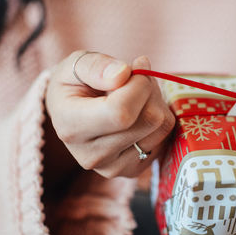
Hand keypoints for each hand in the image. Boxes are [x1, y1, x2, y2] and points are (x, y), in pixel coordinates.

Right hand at [45, 51, 174, 177]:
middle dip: (149, 89)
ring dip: (156, 103)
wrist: (70, 114)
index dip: (139, 85)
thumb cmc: (74, 84)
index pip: (121, 112)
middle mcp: (91, 155)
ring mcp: (113, 168)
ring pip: (161, 127)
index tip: (137, 66)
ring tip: (136, 95)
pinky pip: (165, 138)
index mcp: (71, 126)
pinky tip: (139, 113)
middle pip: (149, 119)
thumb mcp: (76, 64)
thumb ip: (96, 66)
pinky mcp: (132, 171)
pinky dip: (158, 119)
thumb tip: (122, 75)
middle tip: (135, 78)